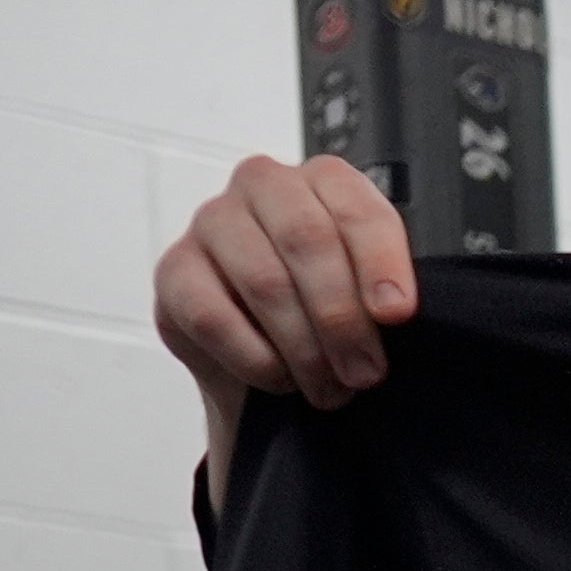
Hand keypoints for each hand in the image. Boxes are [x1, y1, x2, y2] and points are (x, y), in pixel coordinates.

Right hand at [154, 154, 415, 504]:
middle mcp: (263, 186)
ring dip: (305, 348)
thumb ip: (383, 292)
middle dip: (342, 317)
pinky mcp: (174, 270)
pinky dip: (257, 360)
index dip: (380, 263)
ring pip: (264, 281)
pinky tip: (281, 380)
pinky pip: (214, 317)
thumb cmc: (327, 317)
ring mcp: (211, 222)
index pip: (356, 208)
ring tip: (330, 390)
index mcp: (324, 181)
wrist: (265, 363)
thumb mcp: (369, 298)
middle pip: (306, 240)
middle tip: (365, 373)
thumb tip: (394, 312)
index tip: (397, 314)